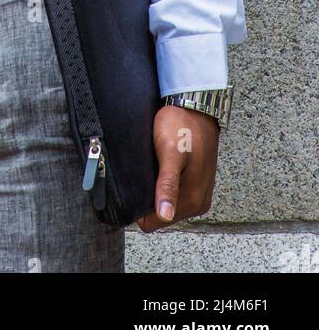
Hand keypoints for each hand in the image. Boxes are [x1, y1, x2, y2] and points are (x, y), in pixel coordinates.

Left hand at [136, 104, 219, 231]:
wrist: (196, 106)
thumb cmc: (182, 124)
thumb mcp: (170, 152)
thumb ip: (167, 184)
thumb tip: (165, 214)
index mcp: (192, 200)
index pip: (153, 223)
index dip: (139, 208)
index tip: (131, 187)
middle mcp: (198, 202)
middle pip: (159, 215)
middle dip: (147, 198)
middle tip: (140, 173)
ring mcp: (198, 194)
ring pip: (165, 204)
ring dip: (155, 190)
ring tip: (150, 168)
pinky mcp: (196, 184)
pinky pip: (173, 193)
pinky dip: (163, 184)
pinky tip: (159, 168)